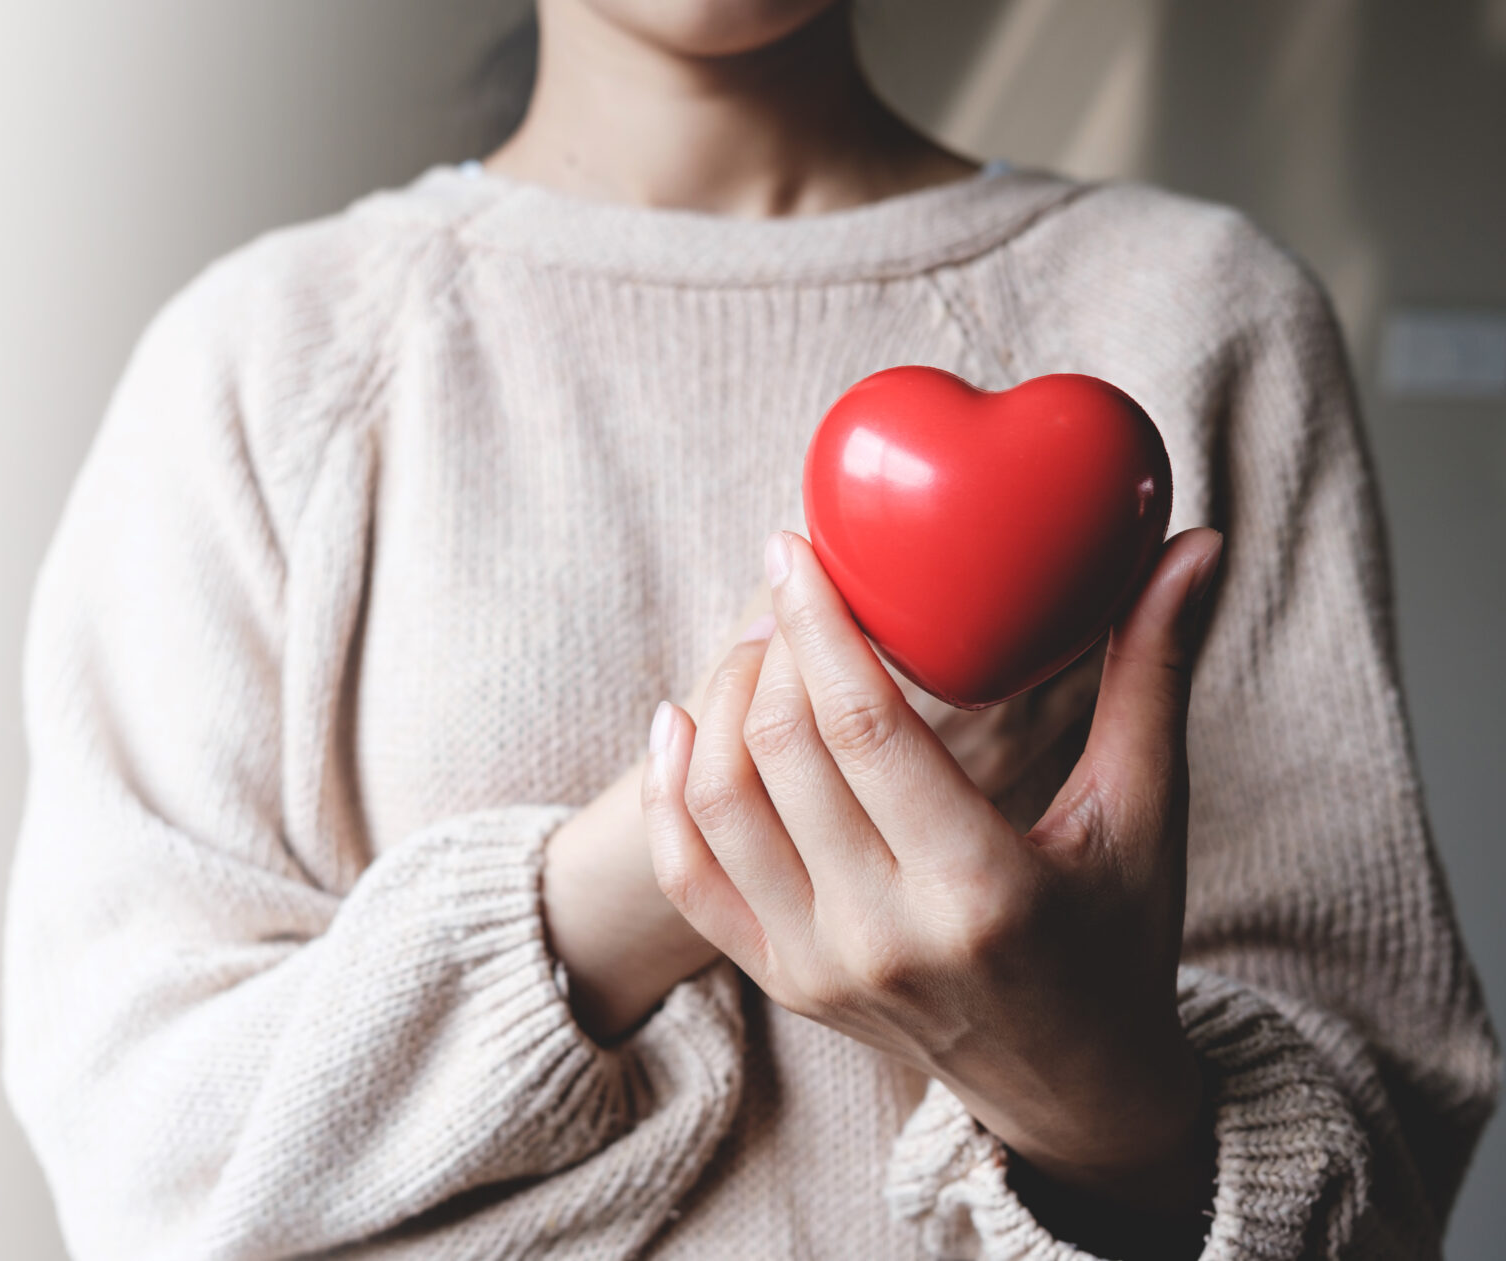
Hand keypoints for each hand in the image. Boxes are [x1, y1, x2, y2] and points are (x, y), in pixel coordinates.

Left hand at [641, 528, 1223, 1219]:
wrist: (1071, 1088)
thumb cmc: (1117, 938)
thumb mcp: (1146, 813)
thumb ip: (1154, 675)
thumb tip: (1197, 545)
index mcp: (980, 888)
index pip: (864, 728)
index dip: (818, 625)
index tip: (794, 546)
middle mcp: (882, 934)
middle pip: (781, 752)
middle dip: (773, 649)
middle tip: (789, 590)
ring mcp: (818, 966)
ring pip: (718, 803)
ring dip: (722, 703)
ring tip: (756, 648)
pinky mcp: (779, 982)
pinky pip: (687, 873)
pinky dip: (671, 789)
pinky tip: (682, 720)